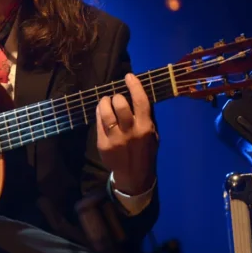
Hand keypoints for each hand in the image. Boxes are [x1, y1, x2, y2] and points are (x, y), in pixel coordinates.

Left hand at [96, 73, 158, 194]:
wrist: (134, 176)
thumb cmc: (144, 151)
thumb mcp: (152, 135)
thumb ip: (146, 118)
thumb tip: (137, 96)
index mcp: (146, 127)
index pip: (140, 101)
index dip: (134, 85)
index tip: (128, 76)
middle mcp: (130, 132)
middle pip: (120, 104)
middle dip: (116, 96)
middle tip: (116, 98)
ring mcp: (115, 138)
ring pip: (106, 112)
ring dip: (104, 102)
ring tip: (106, 102)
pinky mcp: (103, 144)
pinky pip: (99, 123)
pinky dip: (99, 114)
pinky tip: (102, 112)